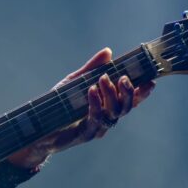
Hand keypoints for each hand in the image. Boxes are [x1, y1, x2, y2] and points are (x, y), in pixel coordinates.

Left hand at [8, 47, 154, 169]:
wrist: (38, 128)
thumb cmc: (58, 105)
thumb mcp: (74, 82)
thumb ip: (91, 69)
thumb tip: (108, 52)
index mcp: (107, 106)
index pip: (130, 100)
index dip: (142, 92)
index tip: (149, 81)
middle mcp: (106, 118)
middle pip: (126, 108)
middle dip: (128, 92)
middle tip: (122, 78)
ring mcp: (97, 128)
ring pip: (113, 114)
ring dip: (111, 95)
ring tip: (103, 79)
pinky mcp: (84, 134)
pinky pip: (95, 119)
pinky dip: (95, 104)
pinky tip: (91, 91)